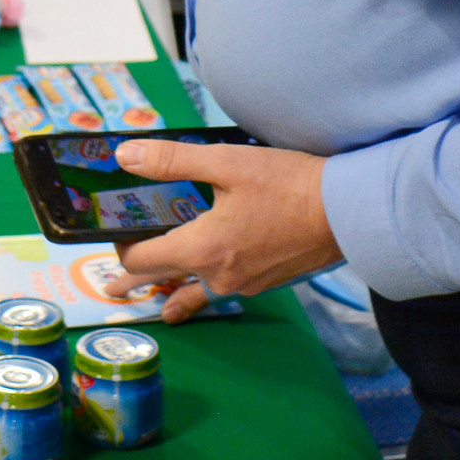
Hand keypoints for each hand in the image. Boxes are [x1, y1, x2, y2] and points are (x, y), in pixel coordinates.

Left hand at [104, 137, 337, 322]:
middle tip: (115, 290)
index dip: (123, 251)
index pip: (144, 260)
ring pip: (197, 285)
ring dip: (176, 285)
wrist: (346, 211)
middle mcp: (218, 276)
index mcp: (202, 249)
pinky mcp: (265, 282)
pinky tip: (210, 284)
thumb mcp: (226, 163)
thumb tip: (125, 156)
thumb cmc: (287, 184)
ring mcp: (243, 284)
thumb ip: (171, 160)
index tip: (113, 241)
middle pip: (167, 278)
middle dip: (138, 280)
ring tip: (160, 303)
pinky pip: (224, 285)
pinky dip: (208, 284)